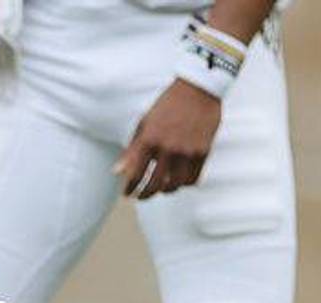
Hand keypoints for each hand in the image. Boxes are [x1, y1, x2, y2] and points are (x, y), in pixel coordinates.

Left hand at [115, 78, 222, 199]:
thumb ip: (132, 149)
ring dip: (165, 191)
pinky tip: (178, 182)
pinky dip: (183, 184)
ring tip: (160, 189)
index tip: (126, 193)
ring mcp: (186, 151)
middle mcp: (167, 148)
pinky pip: (192, 179)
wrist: (198, 88)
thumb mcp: (144, 123)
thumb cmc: (167, 104)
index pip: (135, 174)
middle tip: (140, 196)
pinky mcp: (203, 152)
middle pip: (153, 184)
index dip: (129, 187)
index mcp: (149, 139)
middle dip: (144, 195)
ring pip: (174, 185)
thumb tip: (117, 172)